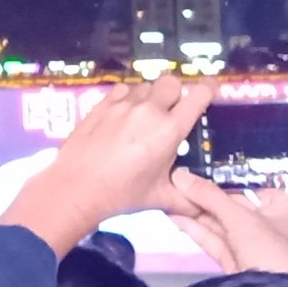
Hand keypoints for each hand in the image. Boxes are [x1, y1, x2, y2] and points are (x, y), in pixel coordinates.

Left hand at [0, 75, 212, 255]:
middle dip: (176, 94)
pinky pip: (123, 90)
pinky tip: (124, 116)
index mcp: (169, 130)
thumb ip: (188, 199)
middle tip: (172, 112)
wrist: (77, 187)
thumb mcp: (161, 198)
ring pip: (146, 85)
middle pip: (172, 82)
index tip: (210, 91)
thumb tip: (206, 204)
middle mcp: (149, 110)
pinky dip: (128, 98)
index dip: (208, 90)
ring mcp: (123, 104)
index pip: (198, 95)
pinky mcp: (102, 104)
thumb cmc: (122, 194)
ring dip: (151, 97)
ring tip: (145, 117)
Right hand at [170, 171, 287, 276]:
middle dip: (206, 195)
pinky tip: (175, 216)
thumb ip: (209, 196)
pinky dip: (196, 229)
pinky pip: (213, 240)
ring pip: (220, 223)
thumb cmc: (270, 250)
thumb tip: (180, 175)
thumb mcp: (240, 217)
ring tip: (169, 194)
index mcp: (282, 209)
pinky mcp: (234, 263)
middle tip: (178, 180)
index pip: (253, 185)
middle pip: (232, 204)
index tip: (202, 165)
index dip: (227, 176)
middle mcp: (268, 225)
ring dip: (196, 211)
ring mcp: (249, 246)